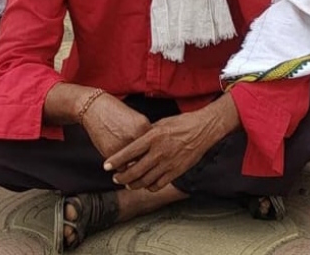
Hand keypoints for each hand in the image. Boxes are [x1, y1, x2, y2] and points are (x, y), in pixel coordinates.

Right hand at [78, 92, 152, 162]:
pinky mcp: (111, 153)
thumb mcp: (135, 118)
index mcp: (144, 126)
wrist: (95, 109)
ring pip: (134, 165)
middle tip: (141, 164)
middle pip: (146, 158)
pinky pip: (121, 167)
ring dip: (132, 166)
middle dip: (144, 162)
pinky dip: (120, 166)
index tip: (151, 156)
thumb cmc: (115, 112)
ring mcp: (123, 145)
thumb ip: (143, 134)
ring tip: (129, 162)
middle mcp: (135, 136)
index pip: (154, 147)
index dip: (152, 152)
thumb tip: (151, 152)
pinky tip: (119, 160)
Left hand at [104, 103, 231, 191]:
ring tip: (128, 183)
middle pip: (134, 170)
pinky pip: (158, 184)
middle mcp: (159, 152)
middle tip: (115, 178)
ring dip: (133, 184)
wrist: (203, 129)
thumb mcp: (161, 123)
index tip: (106, 166)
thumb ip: (147, 135)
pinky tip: (145, 184)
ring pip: (145, 181)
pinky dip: (149, 186)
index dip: (116, 161)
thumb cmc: (181, 123)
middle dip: (122, 177)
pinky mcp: (176, 172)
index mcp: (153, 137)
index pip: (129, 152)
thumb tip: (133, 144)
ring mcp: (168, 163)